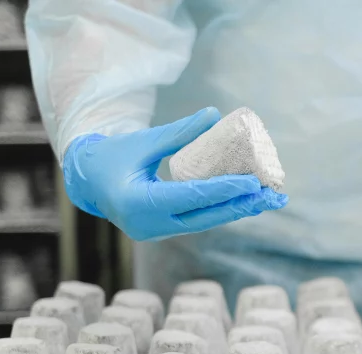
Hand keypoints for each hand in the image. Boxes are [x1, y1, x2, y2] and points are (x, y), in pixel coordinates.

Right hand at [62, 107, 287, 240]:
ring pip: (205, 221)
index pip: (191, 197)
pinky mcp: (164, 230)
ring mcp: (157, 232)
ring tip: (268, 199)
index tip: (253, 183)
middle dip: (242, 205)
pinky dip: (222, 210)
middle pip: (205, 217)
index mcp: (138, 204)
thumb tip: (214, 114)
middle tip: (274, 195)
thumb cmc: (111, 156)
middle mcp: (149, 225)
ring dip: (237, 210)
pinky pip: (198, 220)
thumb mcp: (142, 141)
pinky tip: (246, 202)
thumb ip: (177, 133)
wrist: (87, 182)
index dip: (224, 190)